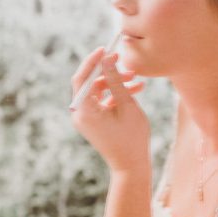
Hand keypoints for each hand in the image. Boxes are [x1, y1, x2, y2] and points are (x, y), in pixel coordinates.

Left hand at [70, 48, 150, 173]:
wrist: (131, 166)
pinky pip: (103, 101)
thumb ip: (115, 80)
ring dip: (116, 83)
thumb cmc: (131, 138)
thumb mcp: (126, 105)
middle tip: (124, 62)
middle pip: (90, 83)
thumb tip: (107, 59)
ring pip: (99, 91)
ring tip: (137, 79)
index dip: (92, 62)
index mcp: (83, 110)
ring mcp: (86, 118)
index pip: (82, 78)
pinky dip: (116, 95)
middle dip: (109, 72)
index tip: (105, 49)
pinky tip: (137, 89)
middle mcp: (80, 113)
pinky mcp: (94, 121)